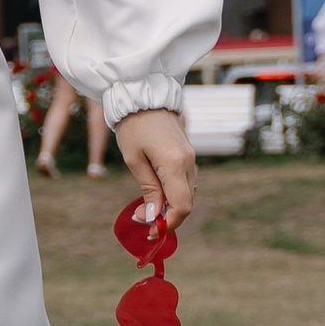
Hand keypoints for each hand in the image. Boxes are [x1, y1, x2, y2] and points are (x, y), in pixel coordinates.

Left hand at [113, 108, 195, 228]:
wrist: (143, 95)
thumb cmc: (133, 126)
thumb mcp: (134, 160)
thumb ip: (148, 189)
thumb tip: (153, 217)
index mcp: (175, 164)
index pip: (182, 206)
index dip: (168, 223)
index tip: (150, 230)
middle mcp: (189, 162)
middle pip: (187, 202)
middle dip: (168, 216)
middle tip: (143, 220)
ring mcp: (191, 157)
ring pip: (188, 192)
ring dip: (171, 204)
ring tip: (148, 207)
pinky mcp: (188, 152)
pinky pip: (186, 180)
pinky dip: (174, 191)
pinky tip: (157, 192)